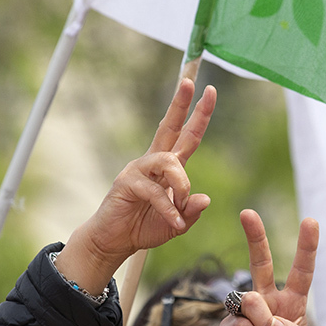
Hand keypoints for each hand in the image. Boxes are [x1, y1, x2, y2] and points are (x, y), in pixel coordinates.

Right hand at [55, 78, 215, 293]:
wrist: (115, 242)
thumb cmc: (144, 228)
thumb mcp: (177, 224)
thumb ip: (190, 212)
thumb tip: (205, 199)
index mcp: (168, 168)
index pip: (186, 137)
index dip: (198, 116)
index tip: (210, 91)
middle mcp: (153, 163)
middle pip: (169, 127)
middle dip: (181, 104)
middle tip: (192, 83)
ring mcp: (138, 170)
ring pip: (168, 162)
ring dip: (181, 184)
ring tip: (182, 205)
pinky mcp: (126, 183)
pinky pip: (154, 191)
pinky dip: (168, 208)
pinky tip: (175, 223)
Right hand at [218, 210, 319, 325]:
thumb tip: (271, 323)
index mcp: (289, 302)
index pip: (300, 271)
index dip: (306, 248)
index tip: (311, 221)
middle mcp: (266, 301)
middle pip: (259, 262)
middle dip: (255, 237)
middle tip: (247, 213)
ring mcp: (245, 313)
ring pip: (251, 299)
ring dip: (266, 323)